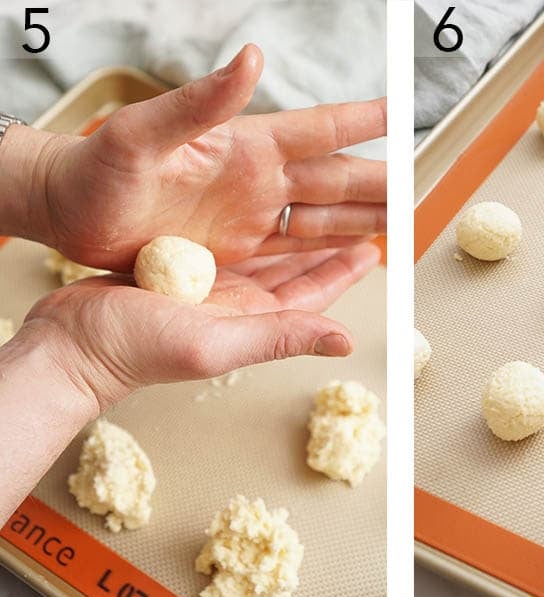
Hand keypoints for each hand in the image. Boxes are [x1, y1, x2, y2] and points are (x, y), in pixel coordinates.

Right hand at [22, 242, 378, 411]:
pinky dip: (251, 227)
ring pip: (269, 254)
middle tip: (357, 214)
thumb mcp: (215, 342)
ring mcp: (215, 288)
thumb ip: (279, 338)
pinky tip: (263, 209)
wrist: (73, 341)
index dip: (346, 268)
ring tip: (323, 206)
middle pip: (298, 270)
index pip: (315, 293)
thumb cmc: (135, 349)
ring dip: (296, 233)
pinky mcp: (186, 270)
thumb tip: (344, 342)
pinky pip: (231, 243)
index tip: (376, 244)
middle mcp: (241, 304)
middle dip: (330, 244)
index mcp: (256, 322)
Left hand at [39, 44, 385, 270]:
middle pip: (336, 179)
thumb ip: (200, 103)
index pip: (318, 129)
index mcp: (244, 146)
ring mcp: (251, 213)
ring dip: (362, 219)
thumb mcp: (143, 136)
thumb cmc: (97, 171)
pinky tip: (353, 250)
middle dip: (379, 184)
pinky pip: (296, 247)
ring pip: (323, 215)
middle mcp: (257, 179)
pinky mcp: (239, 246)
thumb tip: (251, 59)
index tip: (406, 115)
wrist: (71, 213)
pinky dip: (329, 249)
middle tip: (418, 189)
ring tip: (400, 222)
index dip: (363, 122)